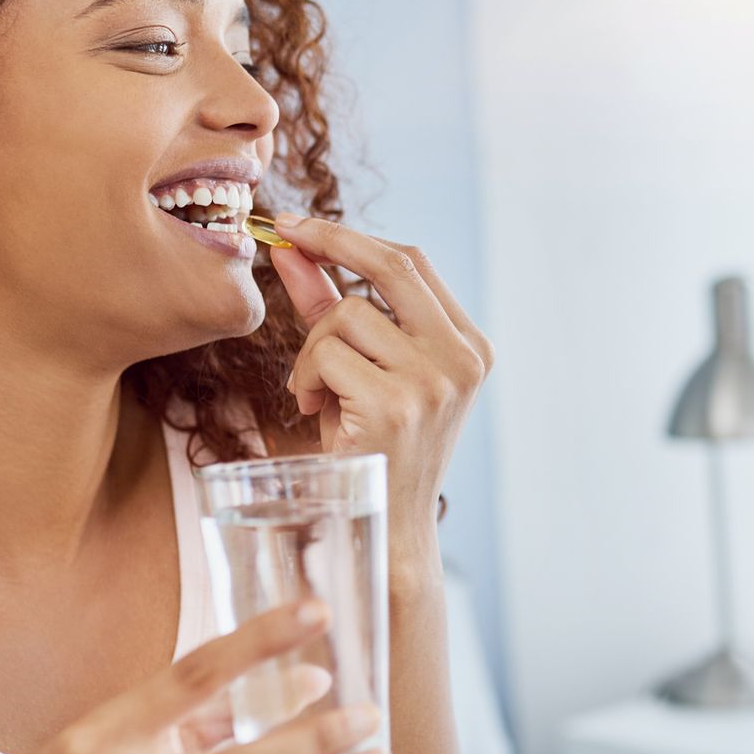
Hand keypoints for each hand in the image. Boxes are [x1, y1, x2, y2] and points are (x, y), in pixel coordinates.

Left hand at [264, 215, 493, 557]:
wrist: (387, 526)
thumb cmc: (373, 445)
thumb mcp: (361, 367)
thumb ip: (330, 304)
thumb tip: (291, 247)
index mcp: (469, 345)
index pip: (413, 263)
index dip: (353, 238)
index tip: (305, 227)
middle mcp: (462, 358)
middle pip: (392, 265)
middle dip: (332, 240)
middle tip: (285, 235)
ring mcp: (434, 382)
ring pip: (348, 315)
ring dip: (314, 348)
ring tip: (317, 390)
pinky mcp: (397, 405)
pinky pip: (328, 355)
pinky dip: (306, 376)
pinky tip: (315, 410)